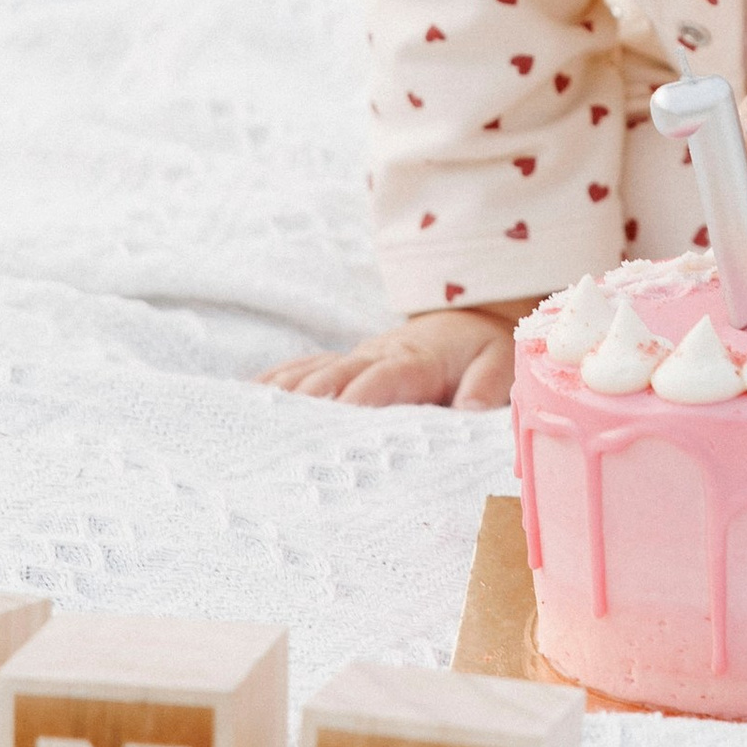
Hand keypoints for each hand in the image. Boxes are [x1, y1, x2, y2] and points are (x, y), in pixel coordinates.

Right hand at [260, 305, 521, 409]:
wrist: (466, 320)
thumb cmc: (481, 351)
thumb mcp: (500, 363)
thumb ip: (487, 386)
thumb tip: (470, 410)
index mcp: (416, 361)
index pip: (384, 378)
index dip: (360, 395)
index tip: (339, 415)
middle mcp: (377, 356)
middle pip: (336, 375)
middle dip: (310, 399)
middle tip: (281, 426)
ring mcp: (354, 359)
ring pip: (312, 371)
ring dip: (284, 393)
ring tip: (251, 419)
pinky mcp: (342, 366)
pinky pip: (303, 370)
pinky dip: (274, 383)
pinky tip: (246, 401)